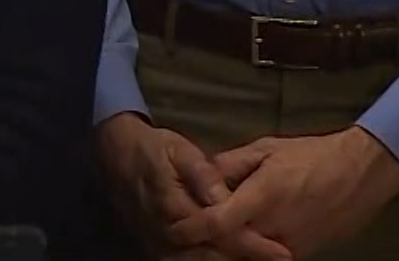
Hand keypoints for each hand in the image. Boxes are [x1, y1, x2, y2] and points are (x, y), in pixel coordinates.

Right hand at [97, 112, 289, 260]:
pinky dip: (208, 260)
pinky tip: (228, 257)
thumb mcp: (180, 151)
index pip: (219, 234)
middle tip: (279, 258)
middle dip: (245, 259)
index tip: (282, 252)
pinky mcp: (155, 246)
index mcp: (173, 207)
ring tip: (258, 258)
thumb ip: (203, 174)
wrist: (116, 153)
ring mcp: (156, 242)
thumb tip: (226, 197)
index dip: (252, 245)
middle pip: (211, 257)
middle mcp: (164, 232)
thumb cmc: (154, 149)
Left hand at [164, 128, 398, 259]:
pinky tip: (233, 240)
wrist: (361, 174)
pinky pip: (264, 258)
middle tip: (179, 236)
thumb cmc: (312, 156)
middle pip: (227, 247)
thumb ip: (229, 164)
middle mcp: (274, 228)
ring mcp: (290, 245)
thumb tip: (201, 174)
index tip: (173, 227)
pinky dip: (246, 251)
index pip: (217, 224)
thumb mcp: (265, 149)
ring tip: (203, 237)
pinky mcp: (302, 253)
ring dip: (223, 249)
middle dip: (202, 243)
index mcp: (262, 198)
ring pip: (246, 256)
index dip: (191, 228)